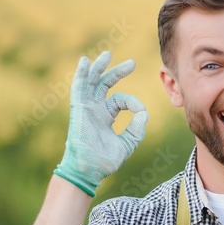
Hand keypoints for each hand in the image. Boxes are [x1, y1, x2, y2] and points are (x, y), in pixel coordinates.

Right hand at [54, 51, 147, 196]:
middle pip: (105, 85)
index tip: (141, 112)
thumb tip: (144, 112)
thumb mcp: (127, 144)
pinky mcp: (79, 109)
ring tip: (107, 54)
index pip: (121, 100)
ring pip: (92, 82)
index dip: (134, 103)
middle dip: (118, 72)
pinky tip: (85, 61)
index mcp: (105, 116)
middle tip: (132, 63)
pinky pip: (79, 88)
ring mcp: (86, 108)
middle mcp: (95, 109)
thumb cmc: (104, 161)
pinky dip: (82, 74)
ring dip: (99, 68)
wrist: (89, 170)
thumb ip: (136, 129)